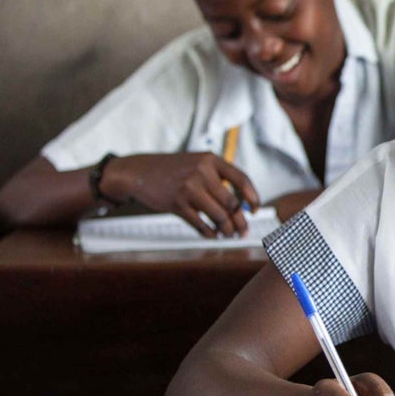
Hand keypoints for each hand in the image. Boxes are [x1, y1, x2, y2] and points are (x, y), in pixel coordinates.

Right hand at [102, 153, 260, 236]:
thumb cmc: (173, 170)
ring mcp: (189, 188)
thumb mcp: (198, 163)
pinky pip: (200, 223)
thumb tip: (242, 204)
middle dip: (241, 221)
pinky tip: (212, 235)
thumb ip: (218, 178)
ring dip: (226, 229)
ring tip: (228, 235)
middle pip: (232, 202)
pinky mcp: (177, 203)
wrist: (139, 172)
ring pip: (218, 215)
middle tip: (244, 231)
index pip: (242, 179)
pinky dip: (209, 232)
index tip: (255, 210)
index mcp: (211, 160)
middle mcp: (202, 172)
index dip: (253, 197)